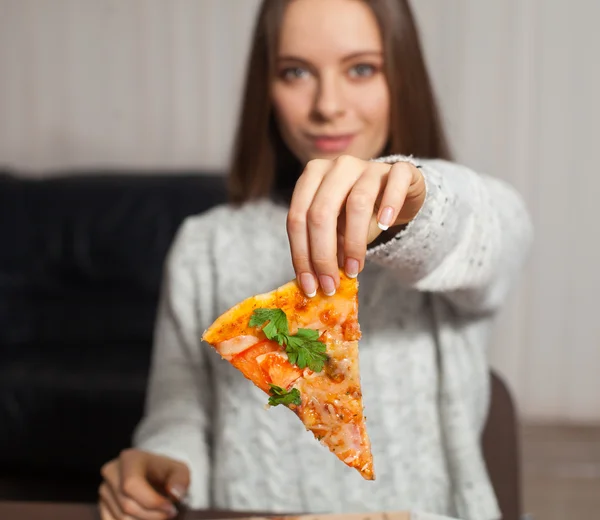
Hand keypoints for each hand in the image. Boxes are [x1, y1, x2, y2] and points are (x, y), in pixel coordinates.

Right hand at [98, 449, 189, 519]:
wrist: (155, 474)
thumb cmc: (168, 473)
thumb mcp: (181, 471)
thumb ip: (181, 480)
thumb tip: (174, 494)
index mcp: (130, 458)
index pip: (132, 485)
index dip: (152, 502)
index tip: (171, 509)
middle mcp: (111, 472)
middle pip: (127, 505)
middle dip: (152, 516)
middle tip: (170, 514)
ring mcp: (104, 490)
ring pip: (121, 518)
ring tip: (160, 515)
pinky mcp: (102, 506)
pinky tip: (147, 519)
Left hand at [286, 155, 424, 296]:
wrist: (399, 194)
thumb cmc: (360, 214)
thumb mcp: (337, 230)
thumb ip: (323, 246)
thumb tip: (313, 283)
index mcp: (313, 176)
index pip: (298, 218)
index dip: (301, 255)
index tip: (310, 286)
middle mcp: (338, 166)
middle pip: (321, 212)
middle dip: (323, 255)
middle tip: (331, 284)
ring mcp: (369, 165)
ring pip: (357, 202)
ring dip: (354, 243)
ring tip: (354, 270)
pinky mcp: (401, 169)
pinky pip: (395, 183)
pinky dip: (390, 205)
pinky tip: (386, 226)